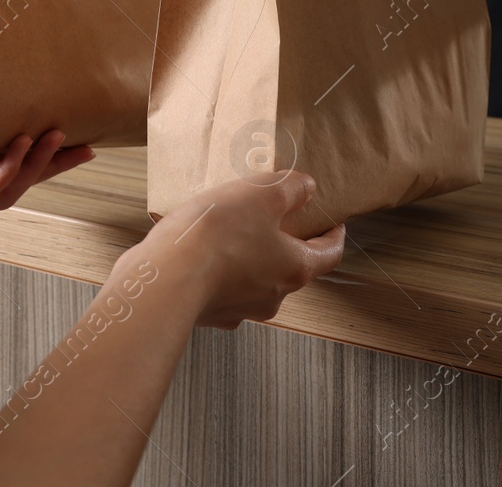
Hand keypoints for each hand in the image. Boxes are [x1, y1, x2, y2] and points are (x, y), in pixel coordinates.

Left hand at [0, 83, 94, 225]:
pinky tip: (20, 148)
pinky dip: (4, 173)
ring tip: (58, 139)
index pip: (1, 161)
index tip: (67, 132)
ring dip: (35, 166)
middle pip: (15, 180)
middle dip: (52, 165)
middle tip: (87, 147)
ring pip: (5, 190)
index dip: (36, 150)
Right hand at [120, 172, 344, 329]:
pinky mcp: (210, 313)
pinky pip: (223, 288)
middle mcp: (274, 296)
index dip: (334, 234)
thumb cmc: (218, 235)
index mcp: (296, 268)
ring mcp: (241, 309)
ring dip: (250, 257)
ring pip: (255, 278)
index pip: (330, 253)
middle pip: (291, 266)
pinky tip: (202, 251)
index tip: (333, 221)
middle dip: (285, 242)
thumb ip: (290, 188)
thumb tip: (307, 188)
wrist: (166, 277)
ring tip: (229, 230)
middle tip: (273, 217)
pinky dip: (220, 271)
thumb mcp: (262, 194)